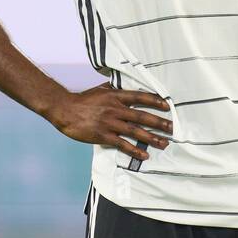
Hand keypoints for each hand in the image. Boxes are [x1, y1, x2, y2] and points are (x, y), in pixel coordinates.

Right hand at [44, 82, 171, 161]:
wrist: (64, 110)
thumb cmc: (82, 100)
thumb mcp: (100, 89)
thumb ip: (114, 88)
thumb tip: (124, 82)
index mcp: (115, 96)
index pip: (140, 97)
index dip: (155, 101)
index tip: (168, 106)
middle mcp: (115, 109)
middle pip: (142, 116)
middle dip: (159, 123)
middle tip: (173, 128)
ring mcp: (110, 123)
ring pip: (135, 131)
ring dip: (151, 138)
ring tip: (164, 143)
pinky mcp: (103, 135)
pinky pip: (122, 144)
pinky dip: (134, 150)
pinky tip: (144, 155)